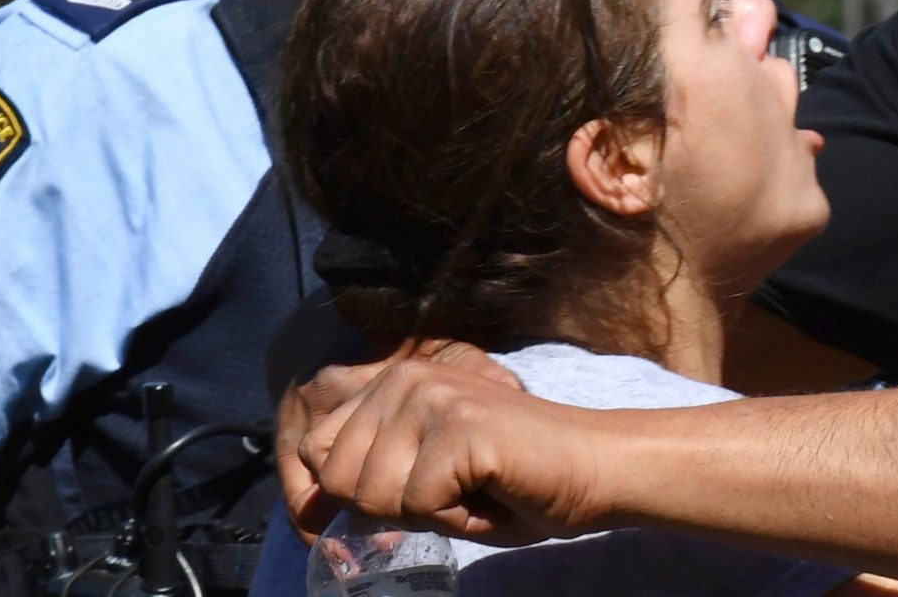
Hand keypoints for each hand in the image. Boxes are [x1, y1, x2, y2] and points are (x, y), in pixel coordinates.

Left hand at [279, 339, 522, 539]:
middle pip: (339, 480)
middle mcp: (403, 379)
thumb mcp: (422, 473)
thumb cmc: (512, 482)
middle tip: (453, 490)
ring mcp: (431, 397)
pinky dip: (458, 518)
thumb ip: (369, 475)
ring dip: (428, 514)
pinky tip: (493, 491)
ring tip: (474, 489)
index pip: (315, 451)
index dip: (352, 492)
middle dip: (394, 508)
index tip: (412, 492)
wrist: (591, 470)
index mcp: (390, 382)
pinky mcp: (457, 425)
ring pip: (375, 495)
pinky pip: (419, 504)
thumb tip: (306, 509)